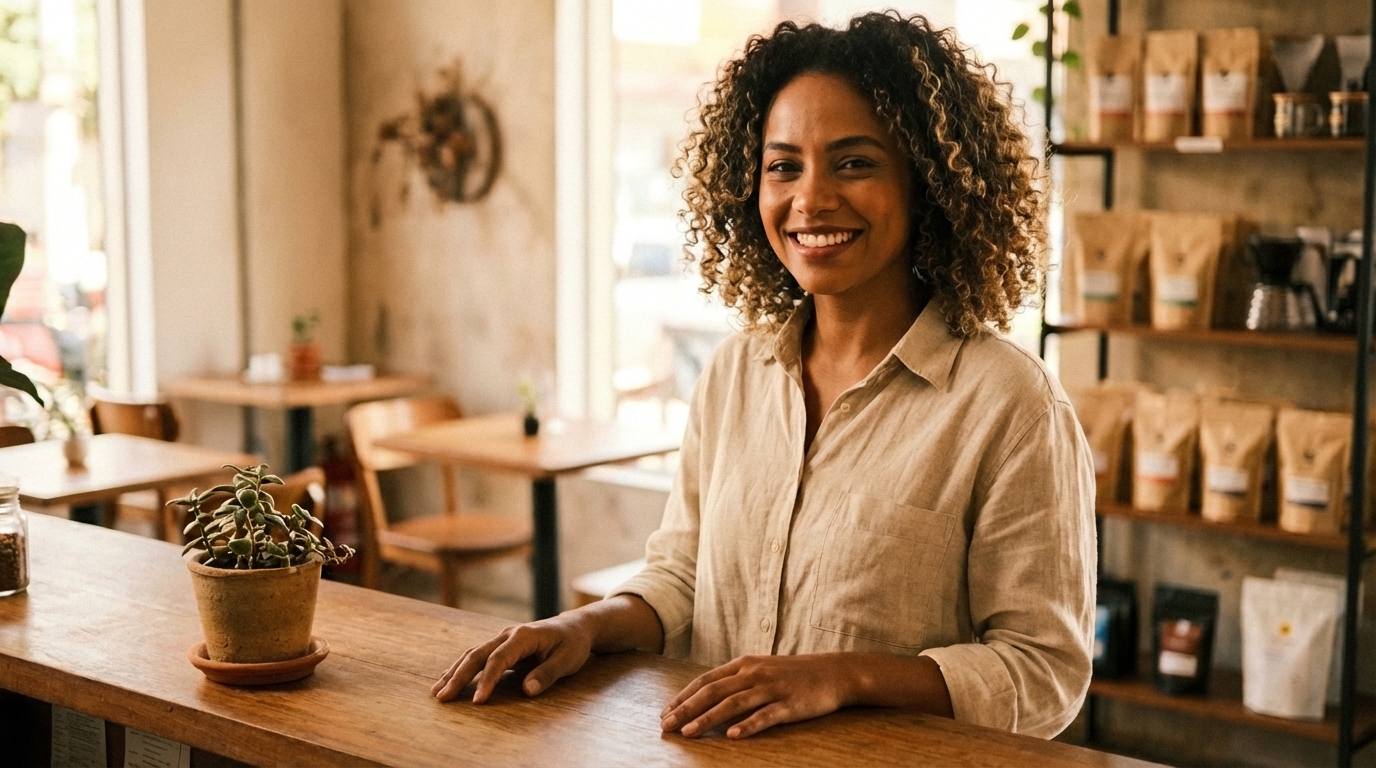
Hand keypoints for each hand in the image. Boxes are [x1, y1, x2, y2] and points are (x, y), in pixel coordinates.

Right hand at [431, 614, 593, 702]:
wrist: (575, 627)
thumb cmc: (573, 644)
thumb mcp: (568, 660)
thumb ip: (548, 674)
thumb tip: (527, 690)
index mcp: (523, 636)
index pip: (499, 659)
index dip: (487, 680)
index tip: (478, 701)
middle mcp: (508, 635)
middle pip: (477, 655)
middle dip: (459, 676)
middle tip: (442, 697)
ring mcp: (502, 639)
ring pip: (472, 654)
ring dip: (454, 672)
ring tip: (437, 691)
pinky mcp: (501, 646)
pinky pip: (477, 656)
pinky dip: (461, 668)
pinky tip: (448, 679)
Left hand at [658, 654, 855, 739]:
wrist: (833, 672)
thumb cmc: (793, 674)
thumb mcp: (760, 669)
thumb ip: (735, 681)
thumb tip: (706, 696)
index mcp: (744, 664)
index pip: (706, 680)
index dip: (683, 696)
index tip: (665, 712)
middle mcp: (754, 673)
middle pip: (713, 691)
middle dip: (686, 709)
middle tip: (667, 725)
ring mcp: (772, 688)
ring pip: (733, 703)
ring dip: (708, 718)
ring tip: (689, 733)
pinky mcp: (789, 704)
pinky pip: (765, 716)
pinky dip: (747, 726)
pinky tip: (732, 736)